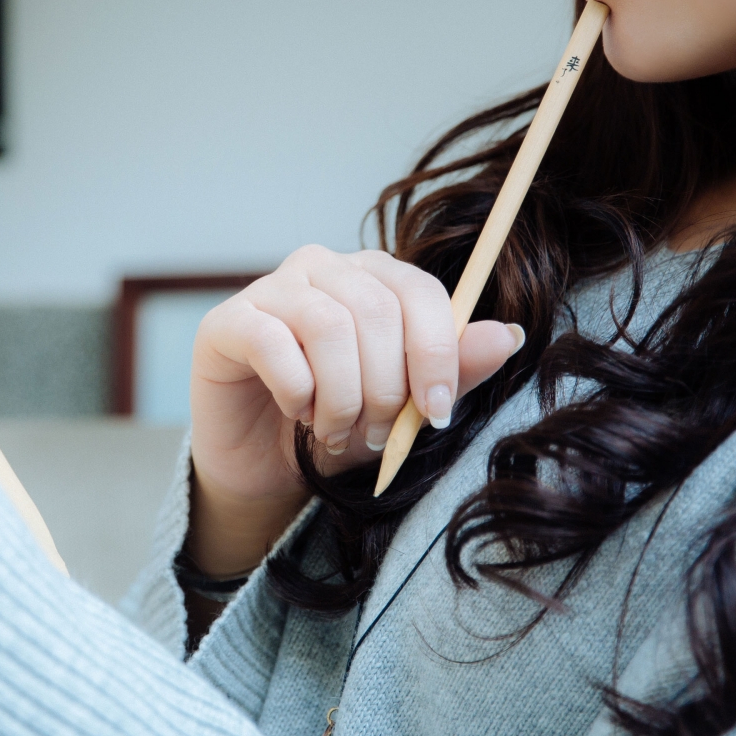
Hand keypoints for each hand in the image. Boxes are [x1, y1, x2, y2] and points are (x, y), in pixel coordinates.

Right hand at [186, 246, 523, 574]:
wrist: (264, 467)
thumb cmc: (338, 425)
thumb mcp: (405, 408)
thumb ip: (454, 372)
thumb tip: (508, 335)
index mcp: (374, 277)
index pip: (420, 292)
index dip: (436, 355)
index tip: (435, 414)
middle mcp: (323, 268)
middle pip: (376, 312)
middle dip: (385, 390)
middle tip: (378, 435)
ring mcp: (270, 289)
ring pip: (328, 326)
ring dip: (341, 397)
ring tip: (335, 431)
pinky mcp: (227, 322)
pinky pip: (272, 343)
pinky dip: (295, 390)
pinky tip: (296, 411)